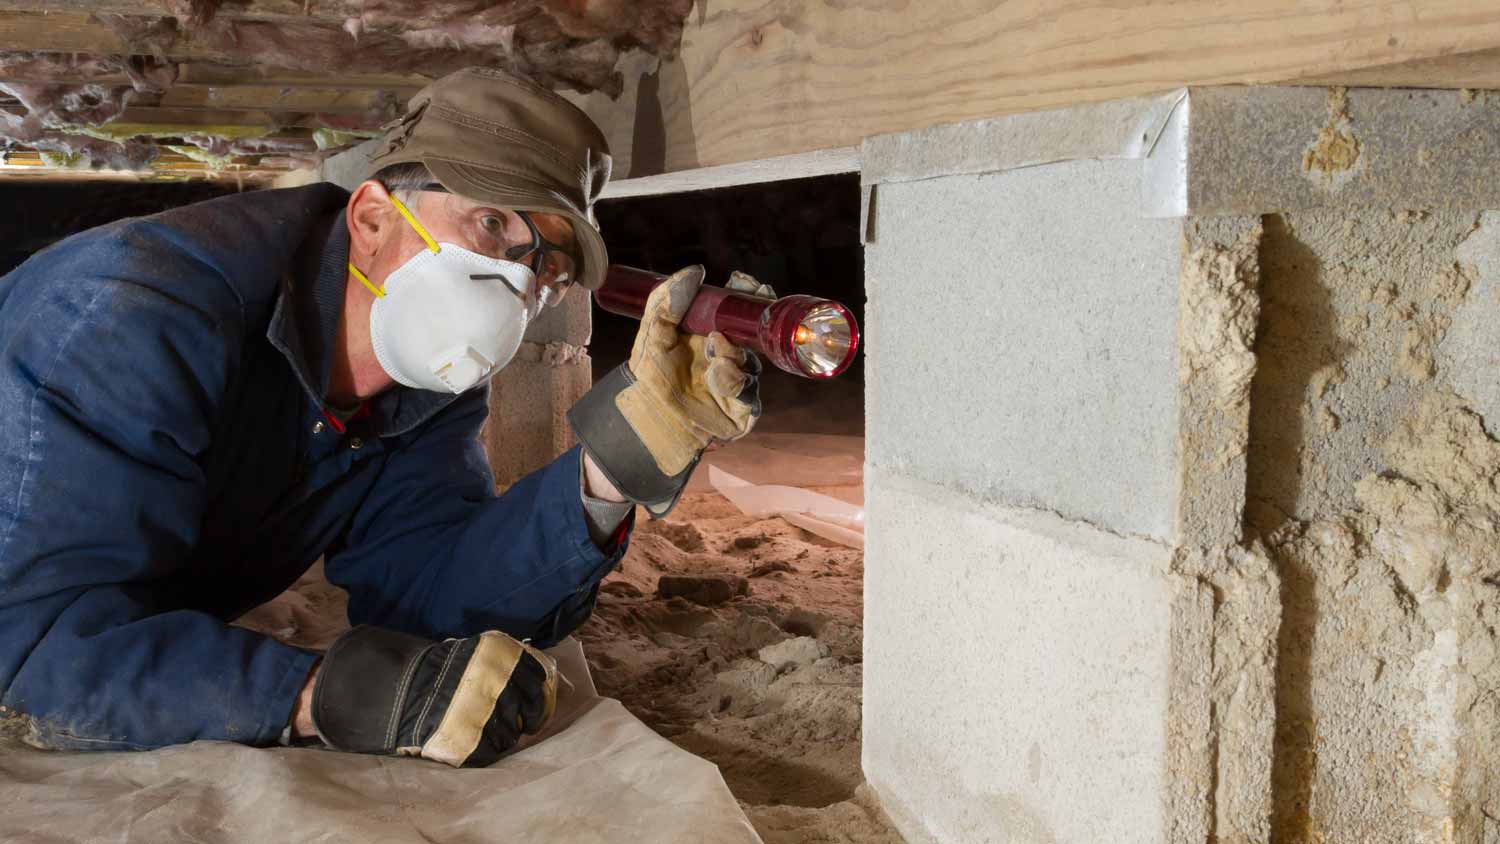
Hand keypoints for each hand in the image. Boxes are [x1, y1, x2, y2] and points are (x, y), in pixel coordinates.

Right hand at [308, 626, 556, 766]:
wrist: (403, 693)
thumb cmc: (440, 673)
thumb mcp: (475, 654)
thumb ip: (502, 664)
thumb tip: (534, 682)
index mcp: (503, 658)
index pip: (538, 680)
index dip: (539, 696)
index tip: (535, 705)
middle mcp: (502, 683)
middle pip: (531, 708)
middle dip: (530, 719)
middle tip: (524, 725)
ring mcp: (489, 713)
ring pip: (513, 733)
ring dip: (507, 735)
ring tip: (492, 733)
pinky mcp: (475, 741)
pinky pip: (494, 752)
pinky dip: (491, 751)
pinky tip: (480, 744)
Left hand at [616, 265, 762, 475]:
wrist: (646, 415)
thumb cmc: (649, 375)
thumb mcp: (653, 332)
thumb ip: (668, 300)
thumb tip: (695, 271)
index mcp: (713, 336)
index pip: (738, 312)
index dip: (746, 296)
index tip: (744, 282)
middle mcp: (729, 358)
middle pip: (755, 335)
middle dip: (753, 321)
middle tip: (745, 311)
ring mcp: (737, 383)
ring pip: (751, 363)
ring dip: (734, 353)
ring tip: (713, 350)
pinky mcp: (741, 410)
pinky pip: (748, 391)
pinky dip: (734, 380)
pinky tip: (715, 375)